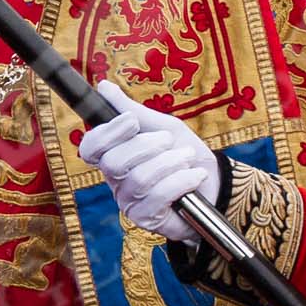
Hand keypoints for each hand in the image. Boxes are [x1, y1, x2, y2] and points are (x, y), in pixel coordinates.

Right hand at [78, 80, 220, 241]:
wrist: (214, 183)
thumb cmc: (183, 153)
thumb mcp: (161, 126)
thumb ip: (132, 110)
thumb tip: (103, 87)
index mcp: (113, 154)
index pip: (91, 147)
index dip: (107, 133)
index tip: (133, 121)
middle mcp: (115, 180)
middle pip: (113, 163)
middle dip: (147, 146)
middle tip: (170, 140)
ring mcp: (129, 201)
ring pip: (139, 179)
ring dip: (170, 163)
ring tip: (187, 157)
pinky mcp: (146, 219)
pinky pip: (158, 197)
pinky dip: (181, 181)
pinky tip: (194, 176)